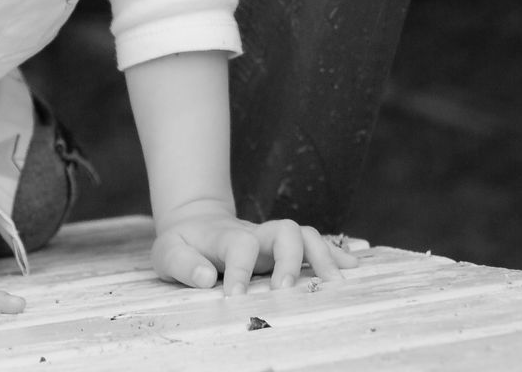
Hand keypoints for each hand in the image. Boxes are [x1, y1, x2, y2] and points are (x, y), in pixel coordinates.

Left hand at [151, 207, 360, 295]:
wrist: (196, 223)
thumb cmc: (183, 244)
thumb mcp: (168, 252)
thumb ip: (184, 264)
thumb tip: (209, 278)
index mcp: (227, 236)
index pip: (240, 245)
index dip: (240, 269)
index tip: (235, 298)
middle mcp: (258, 234)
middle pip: (286, 231)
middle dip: (291, 260)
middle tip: (286, 293)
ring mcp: (274, 240)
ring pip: (307, 236)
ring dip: (323, 256)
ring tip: (336, 283)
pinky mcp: (285, 249)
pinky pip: (316, 244)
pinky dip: (336, 253)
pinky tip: (354, 266)